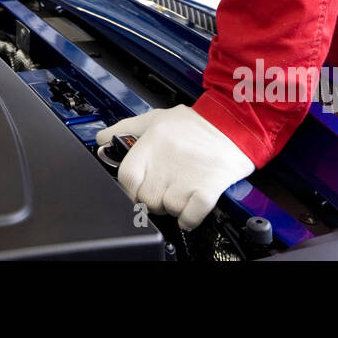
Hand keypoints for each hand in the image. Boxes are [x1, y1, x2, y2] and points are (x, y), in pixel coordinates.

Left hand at [96, 105, 254, 230]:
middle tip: (166, 187)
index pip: (126, 177)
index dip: (130, 187)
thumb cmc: (195, 123)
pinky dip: (189, 218)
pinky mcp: (208, 188)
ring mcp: (187, 176)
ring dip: (174, 207)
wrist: (235, 123)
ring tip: (183, 190)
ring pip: (167, 209)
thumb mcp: (156, 118)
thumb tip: (101, 138)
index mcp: (151, 143)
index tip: (137, 188)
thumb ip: (125, 128)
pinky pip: (189, 217)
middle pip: (146, 198)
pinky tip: (193, 205)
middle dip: (154, 198)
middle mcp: (166, 160)